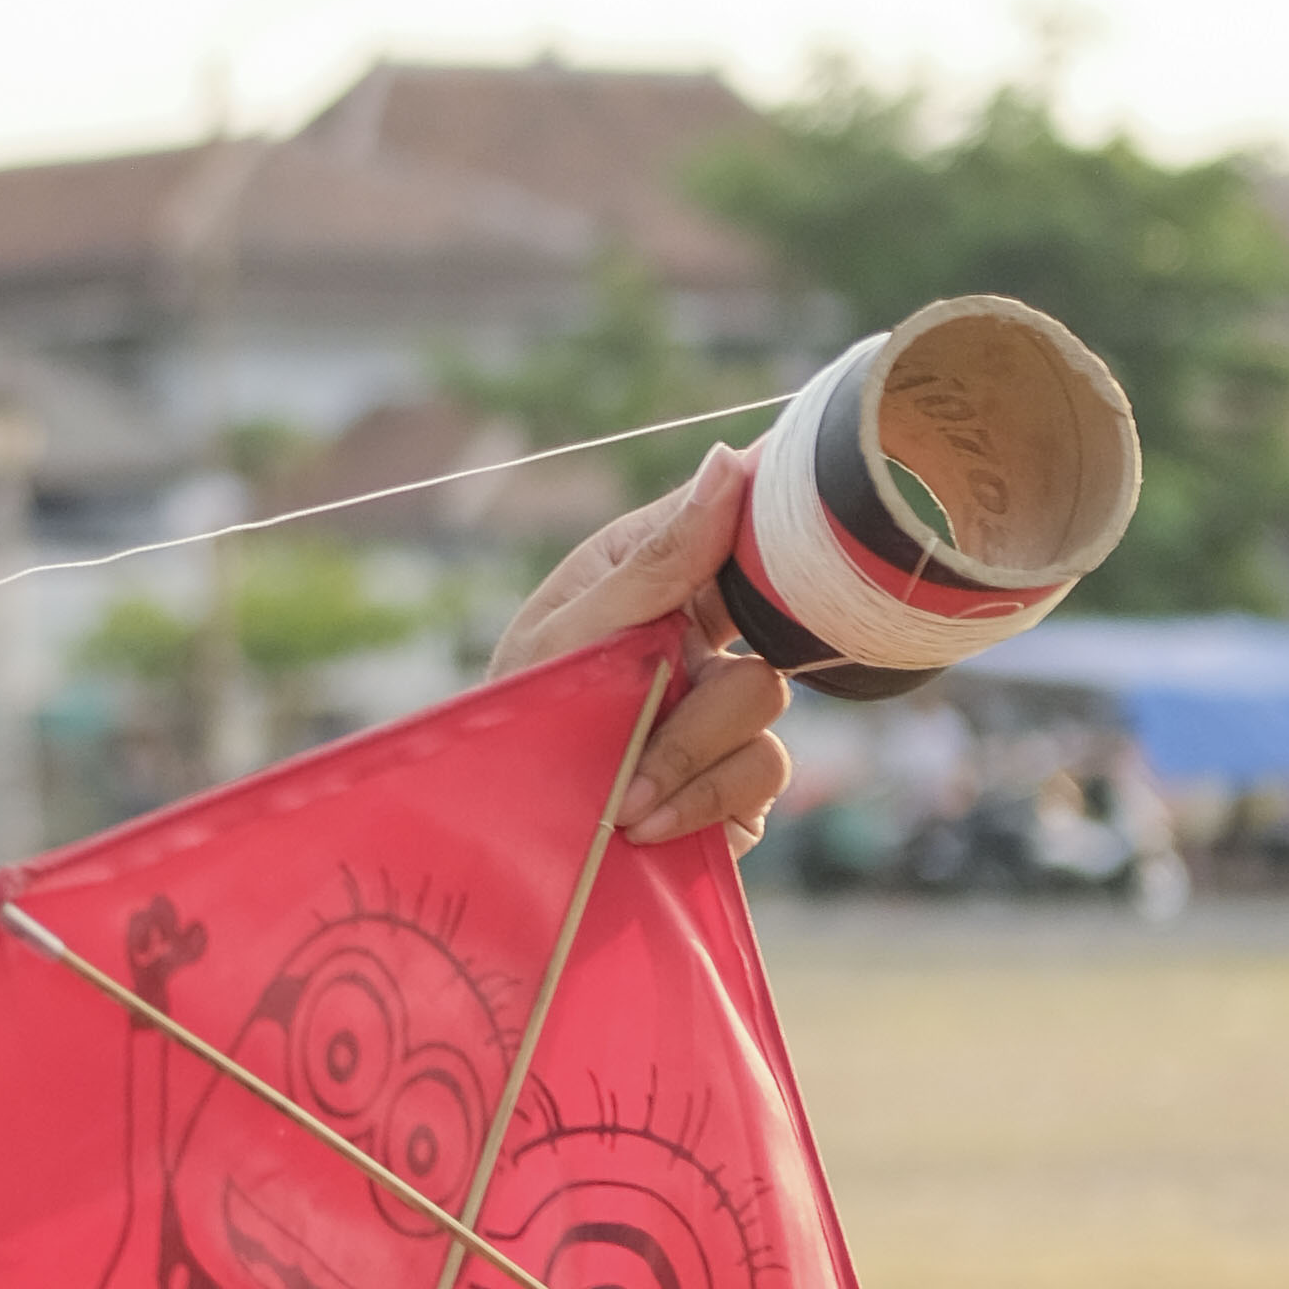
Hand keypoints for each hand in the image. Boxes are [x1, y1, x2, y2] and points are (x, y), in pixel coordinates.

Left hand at [487, 438, 792, 852]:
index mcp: (657, 576)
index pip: (736, 525)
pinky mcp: (734, 782)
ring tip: (623, 796)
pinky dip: (704, 796)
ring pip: (763, 698)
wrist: (493, 829)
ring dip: (689, 749)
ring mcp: (721, 711)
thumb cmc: (514, 713)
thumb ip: (659, 559)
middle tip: (665, 686)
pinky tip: (644, 821)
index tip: (796, 510)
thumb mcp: (570, 630)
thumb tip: (730, 460)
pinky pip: (762, 770)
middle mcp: (700, 637)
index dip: (774, 515)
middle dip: (712, 663)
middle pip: (770, 616)